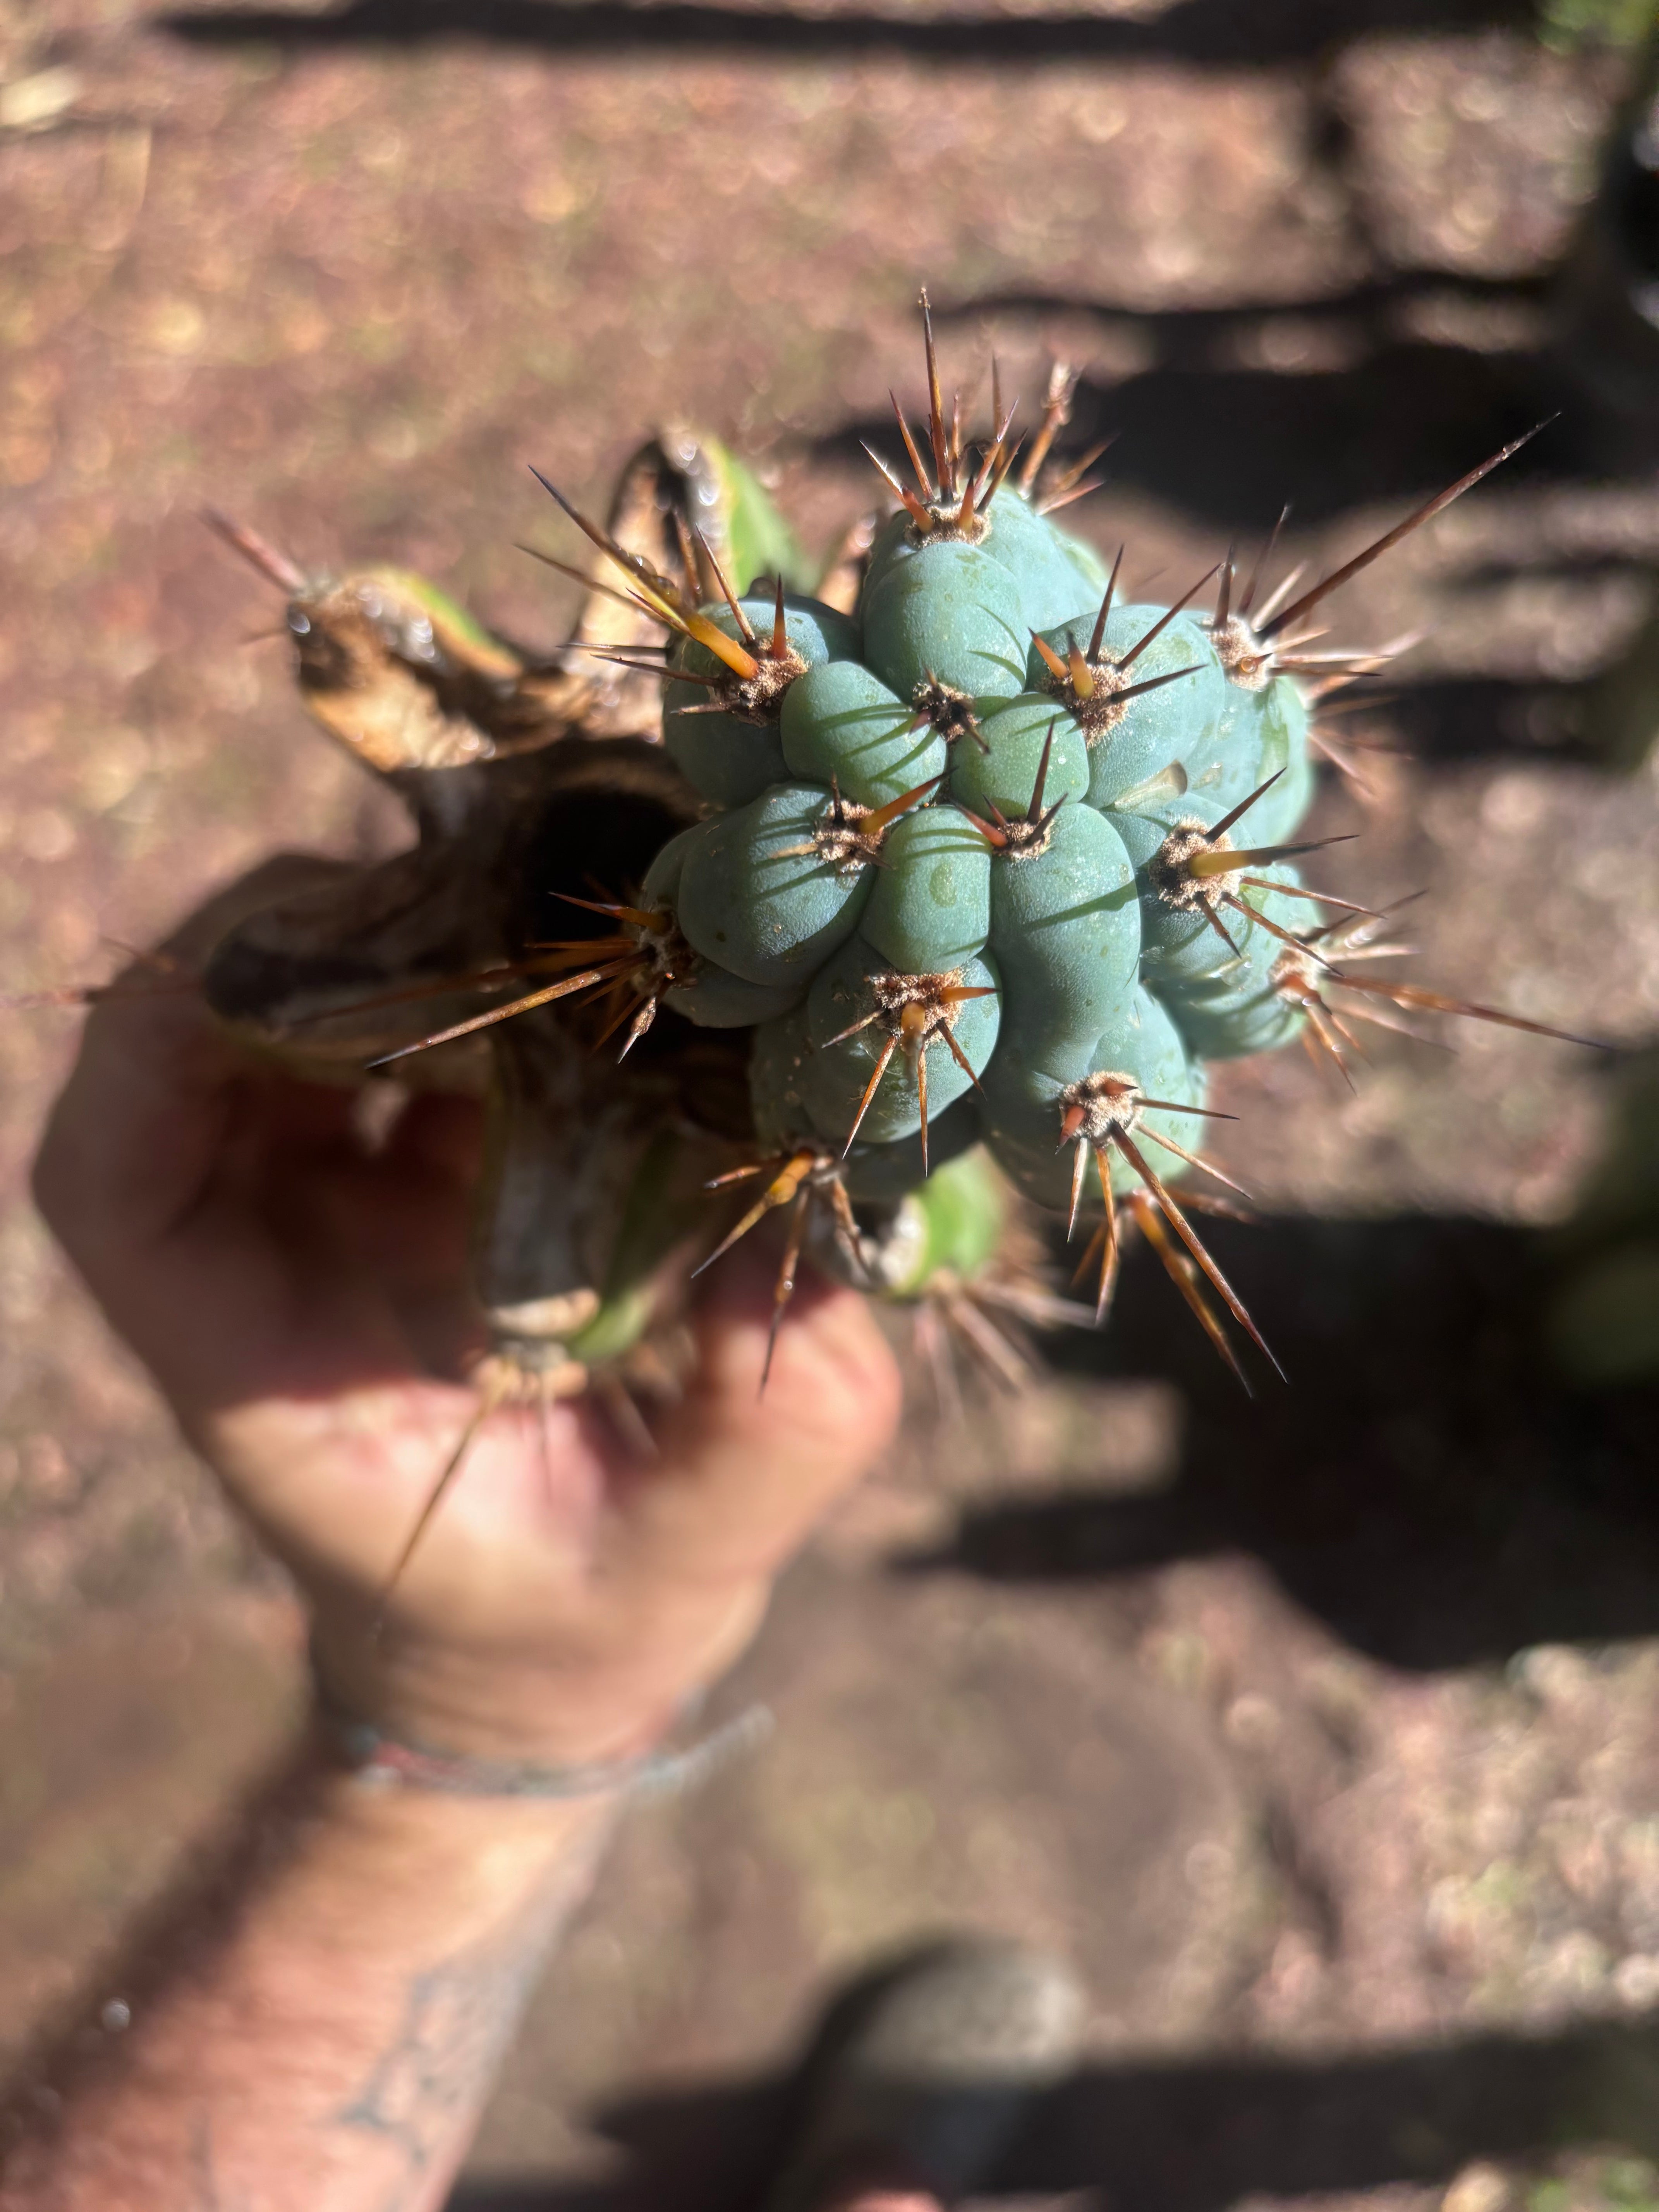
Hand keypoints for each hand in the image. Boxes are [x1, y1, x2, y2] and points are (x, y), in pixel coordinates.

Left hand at [32, 859, 901, 1770]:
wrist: (554, 1637)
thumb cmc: (574, 1620)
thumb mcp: (678, 1566)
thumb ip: (758, 1439)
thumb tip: (822, 1267)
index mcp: (261, 1364)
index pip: (111, 1183)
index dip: (151, 1050)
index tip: (263, 974)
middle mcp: (271, 1259)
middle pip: (201, 1049)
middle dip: (311, 941)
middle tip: (470, 881)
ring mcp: (338, 1202)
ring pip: (310, 1011)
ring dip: (411, 937)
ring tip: (548, 899)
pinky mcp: (422, 1170)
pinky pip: (418, 1027)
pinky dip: (488, 974)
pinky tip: (594, 964)